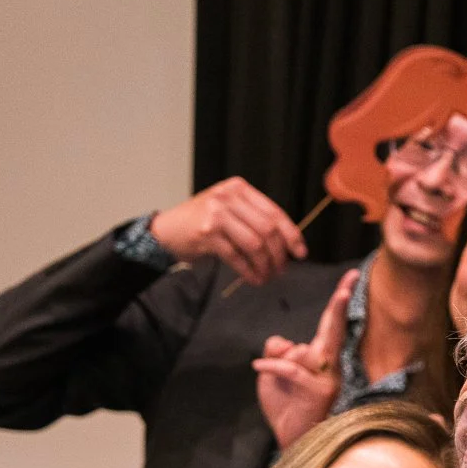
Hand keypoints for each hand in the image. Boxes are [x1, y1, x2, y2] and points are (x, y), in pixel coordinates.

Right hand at [149, 175, 307, 285]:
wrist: (166, 231)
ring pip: (255, 244)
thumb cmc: (202, 224)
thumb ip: (254, 220)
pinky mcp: (206, 233)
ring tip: (266, 276)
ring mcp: (216, 214)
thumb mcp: (229, 211)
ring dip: (265, 265)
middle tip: (281, 270)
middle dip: (279, 255)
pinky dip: (248, 271)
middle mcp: (228, 197)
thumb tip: (287, 245)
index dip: (292, 235)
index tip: (300, 253)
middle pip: (267, 230)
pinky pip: (237, 256)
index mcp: (239, 189)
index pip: (274, 213)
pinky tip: (252, 279)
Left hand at [252, 270, 352, 447]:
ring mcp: (328, 378)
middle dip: (339, 305)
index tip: (351, 278)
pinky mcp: (318, 391)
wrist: (292, 440)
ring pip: (299, 351)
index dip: (340, 301)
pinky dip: (271, 368)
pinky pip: (291, 369)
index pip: (331, 324)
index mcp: (322, 357)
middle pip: (332, 328)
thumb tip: (282, 342)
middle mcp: (331, 365)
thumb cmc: (286, 405)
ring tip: (274, 380)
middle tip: (349, 283)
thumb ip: (277, 351)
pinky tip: (257, 369)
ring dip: (279, 362)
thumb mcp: (272, 372)